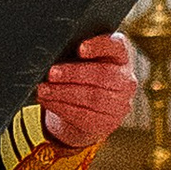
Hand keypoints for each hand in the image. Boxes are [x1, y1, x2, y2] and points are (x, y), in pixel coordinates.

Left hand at [37, 28, 135, 149]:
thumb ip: (74, 50)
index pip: (116, 46)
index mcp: (121, 56)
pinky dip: (62, 107)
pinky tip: (48, 101)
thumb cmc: (81, 74)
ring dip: (64, 93)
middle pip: (103, 74)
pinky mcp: (108, 123)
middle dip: (74, 73)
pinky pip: (84, 115)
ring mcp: (121, 104)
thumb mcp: (82, 59)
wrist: (87, 109)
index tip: (80, 48)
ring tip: (43, 89)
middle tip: (51, 73)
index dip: (100, 46)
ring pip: (93, 98)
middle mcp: (126, 80)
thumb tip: (50, 50)